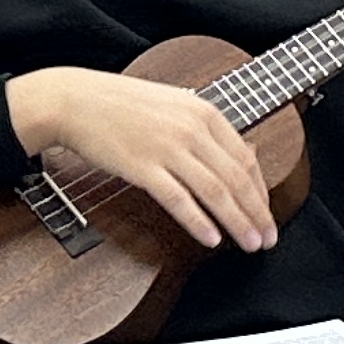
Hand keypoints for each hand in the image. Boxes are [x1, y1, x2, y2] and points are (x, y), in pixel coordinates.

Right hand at [9, 67, 277, 254]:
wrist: (75, 100)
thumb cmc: (122, 105)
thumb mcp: (176, 105)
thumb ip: (208, 129)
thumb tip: (244, 155)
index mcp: (205, 113)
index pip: (247, 159)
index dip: (261, 192)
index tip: (267, 214)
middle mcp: (192, 129)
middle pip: (237, 178)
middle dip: (258, 213)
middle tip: (268, 238)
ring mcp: (167, 147)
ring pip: (215, 191)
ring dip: (238, 222)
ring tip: (250, 244)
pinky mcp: (142, 166)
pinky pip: (178, 199)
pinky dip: (199, 222)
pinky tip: (211, 239)